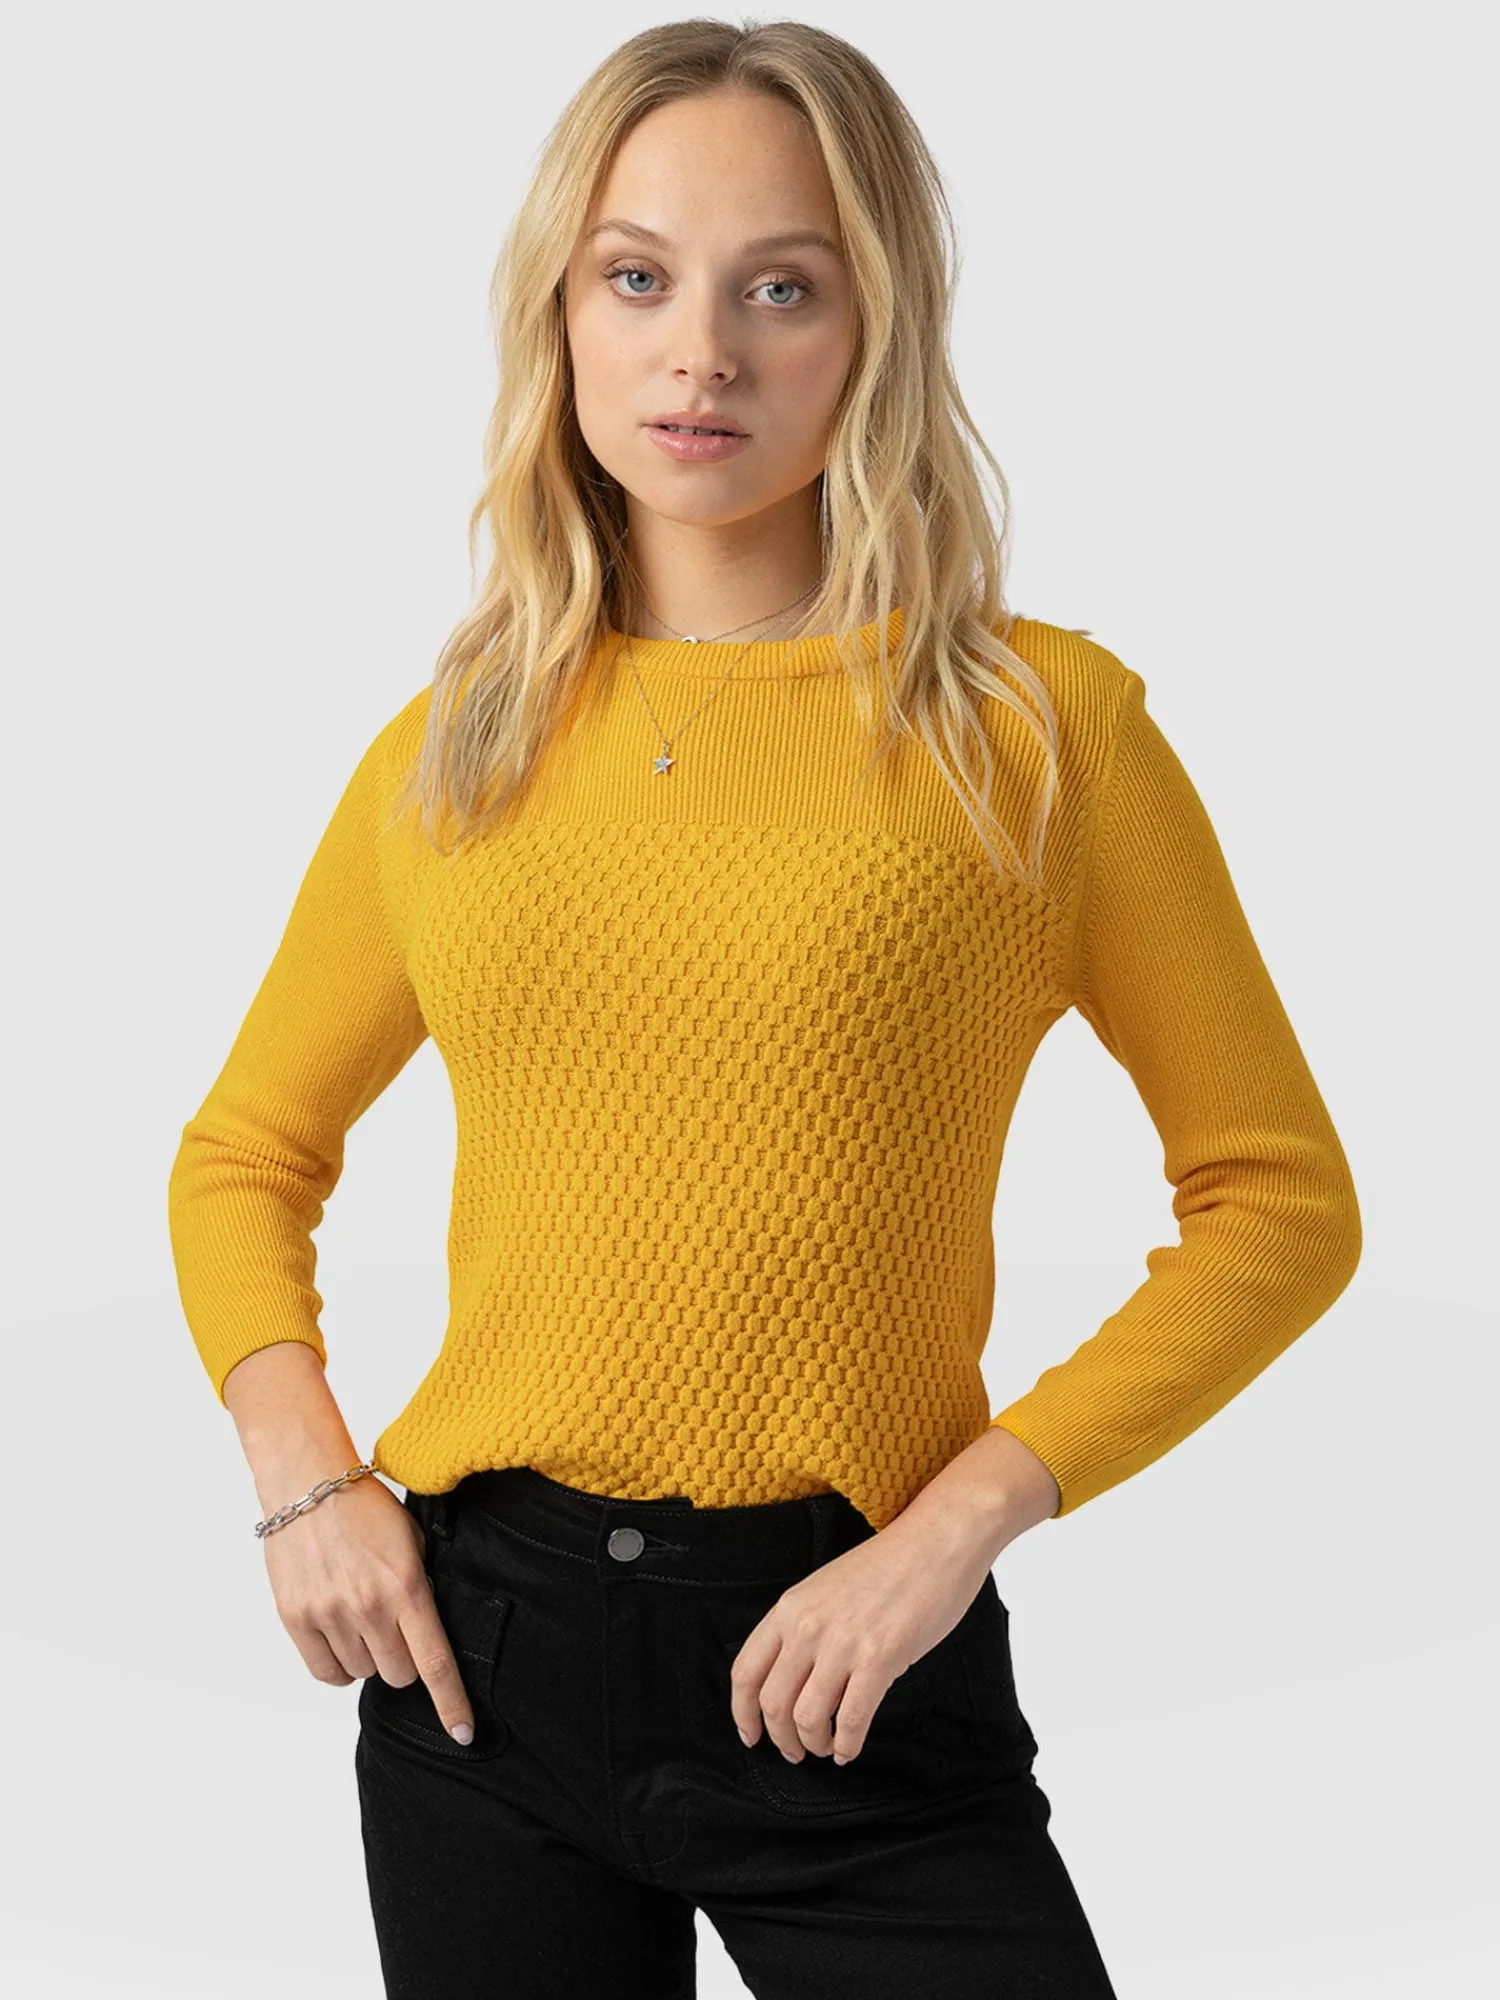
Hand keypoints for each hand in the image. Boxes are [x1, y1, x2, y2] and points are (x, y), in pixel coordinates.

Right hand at [261, 1472, 475, 1746]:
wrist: (308, 1484)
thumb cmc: (366, 1507)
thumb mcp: (413, 1540)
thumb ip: (422, 1589)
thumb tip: (431, 1637)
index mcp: (407, 1586)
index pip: (435, 1662)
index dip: (451, 1703)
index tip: (463, 1734)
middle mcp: (369, 1606)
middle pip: (399, 1675)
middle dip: (404, 1659)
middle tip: (394, 1624)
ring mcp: (330, 1614)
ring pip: (363, 1673)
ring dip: (369, 1656)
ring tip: (361, 1615)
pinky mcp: (297, 1619)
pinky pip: (327, 1673)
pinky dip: (339, 1664)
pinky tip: (341, 1634)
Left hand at [726, 1521, 996, 1766]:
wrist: (936, 1541)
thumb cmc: (889, 1566)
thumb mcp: (826, 1589)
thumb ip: (804, 1628)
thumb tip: (794, 1679)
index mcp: (790, 1607)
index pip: (745, 1671)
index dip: (742, 1713)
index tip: (750, 1736)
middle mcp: (807, 1626)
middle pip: (772, 1703)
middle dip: (781, 1739)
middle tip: (796, 1752)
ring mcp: (842, 1642)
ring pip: (807, 1718)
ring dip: (814, 1744)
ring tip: (828, 1747)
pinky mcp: (880, 1658)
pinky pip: (851, 1719)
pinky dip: (847, 1745)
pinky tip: (851, 1748)